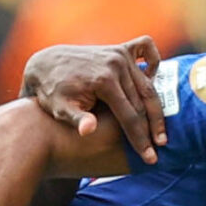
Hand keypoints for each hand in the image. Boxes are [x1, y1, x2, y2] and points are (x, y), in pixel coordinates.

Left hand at [23, 38, 167, 163]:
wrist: (45, 64)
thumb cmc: (52, 92)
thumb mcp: (59, 109)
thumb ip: (77, 119)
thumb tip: (89, 130)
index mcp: (104, 80)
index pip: (129, 115)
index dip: (140, 139)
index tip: (149, 157)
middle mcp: (116, 64)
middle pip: (143, 102)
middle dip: (152, 128)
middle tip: (160, 148)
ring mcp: (120, 53)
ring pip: (147, 85)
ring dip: (156, 108)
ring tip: (161, 131)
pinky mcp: (120, 48)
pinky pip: (146, 48)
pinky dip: (153, 62)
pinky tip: (153, 81)